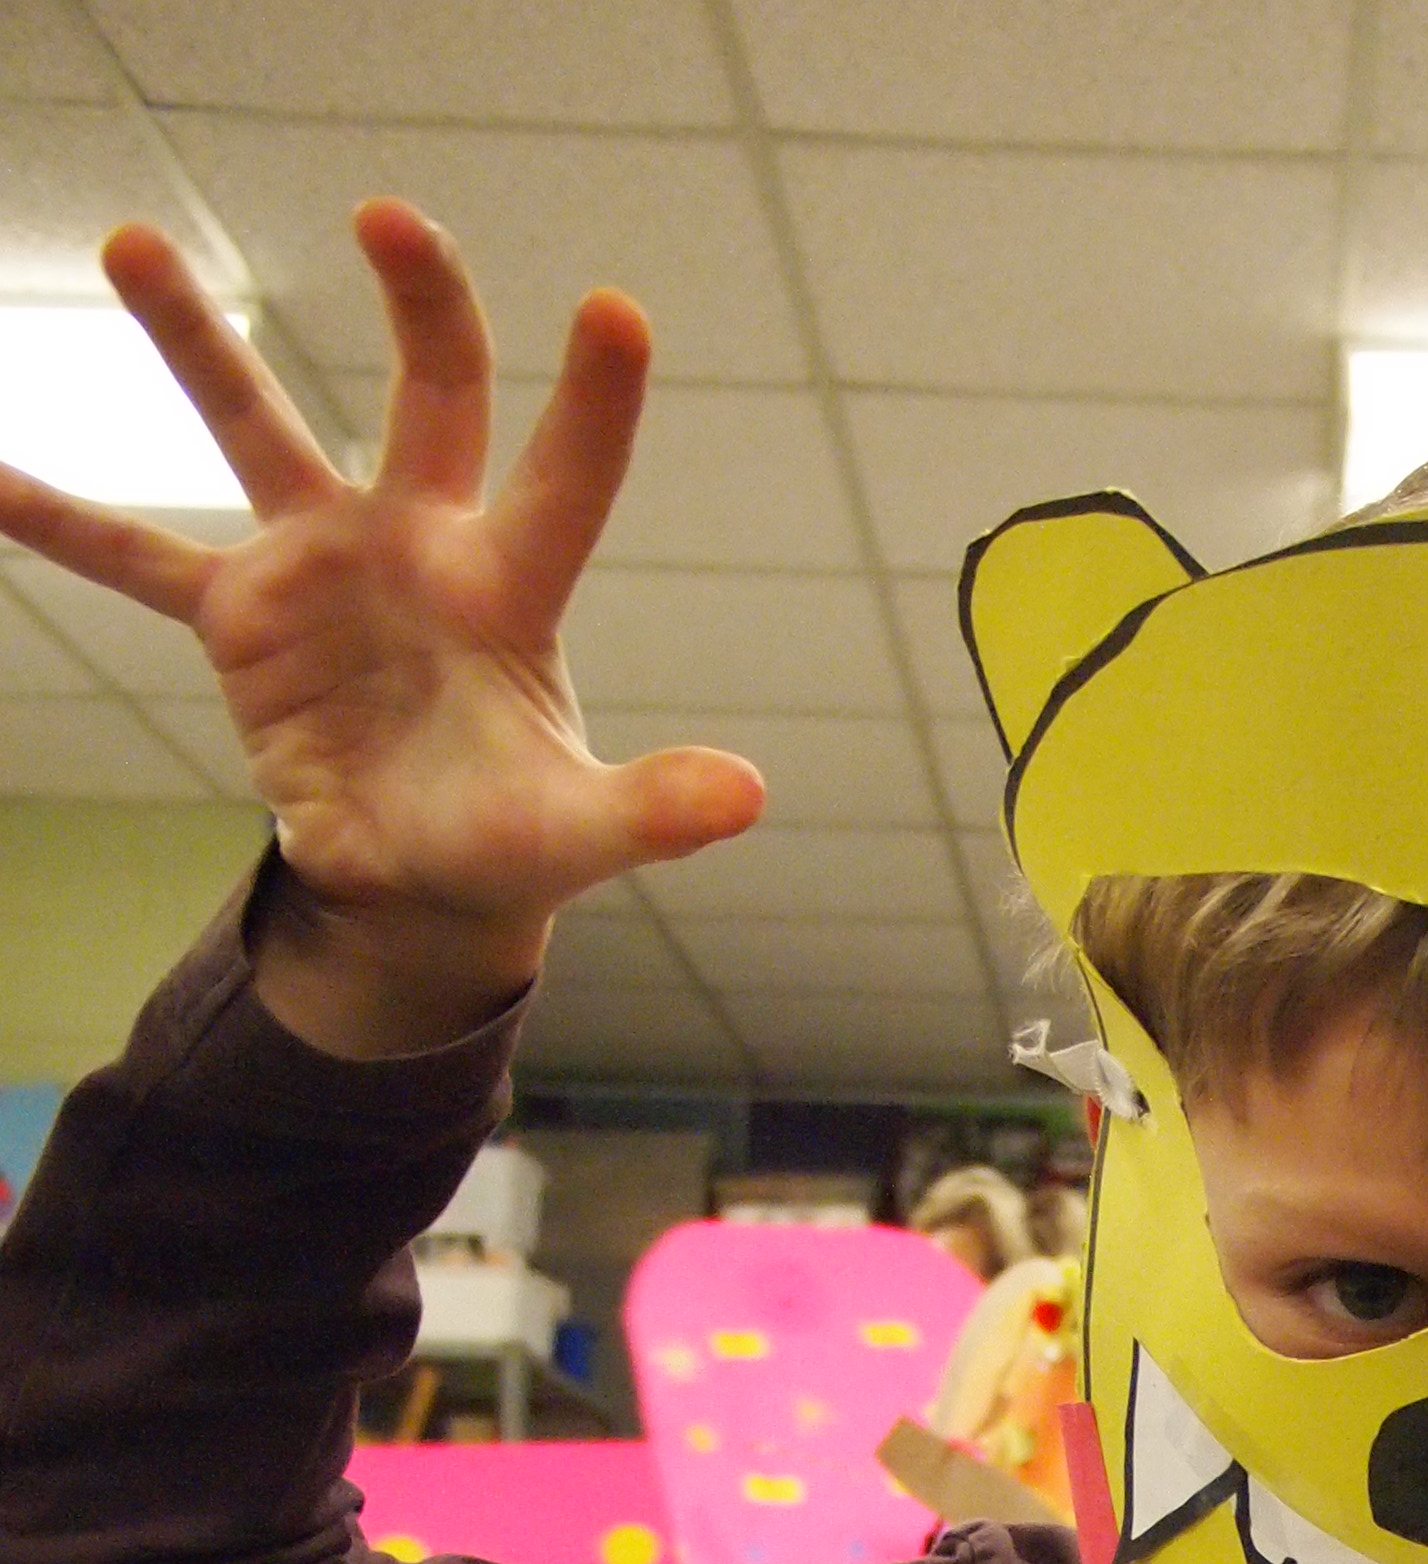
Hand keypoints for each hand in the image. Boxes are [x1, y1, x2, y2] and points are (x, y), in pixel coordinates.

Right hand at [0, 203, 762, 1052]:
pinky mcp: (240, 617)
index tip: (617, 308)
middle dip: (421, 303)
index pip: (566, 477)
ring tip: (127, 243)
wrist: (426, 873)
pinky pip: (135, 559)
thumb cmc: (511, 835)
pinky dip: (63, 521)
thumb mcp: (583, 833)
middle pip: (430, 398)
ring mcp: (321, 566)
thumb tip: (748, 798)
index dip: (595, 400)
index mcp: (511, 588)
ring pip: (258, 430)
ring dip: (197, 343)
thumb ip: (654, 809)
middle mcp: (417, 544)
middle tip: (389, 214)